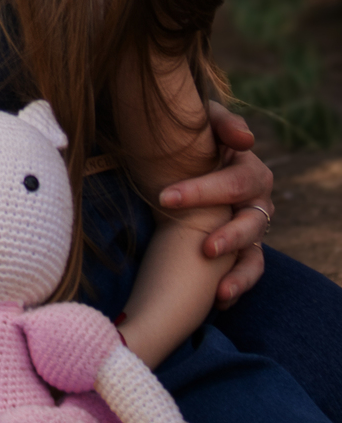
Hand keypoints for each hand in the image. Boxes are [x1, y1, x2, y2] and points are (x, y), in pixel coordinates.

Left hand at [159, 102, 272, 307]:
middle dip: (228, 237)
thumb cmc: (194, 141)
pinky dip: (237, 287)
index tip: (165, 198)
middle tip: (204, 249)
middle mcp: (256, 201)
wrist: (185, 160)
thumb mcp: (205, 124)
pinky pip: (248, 272)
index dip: (202, 191)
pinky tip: (219, 300)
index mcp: (248, 169)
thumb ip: (222, 122)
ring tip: (221, 290)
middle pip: (251, 222)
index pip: (234, 182)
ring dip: (240, 273)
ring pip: (255, 254)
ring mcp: (252, 229)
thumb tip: (246, 139)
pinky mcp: (244, 251)